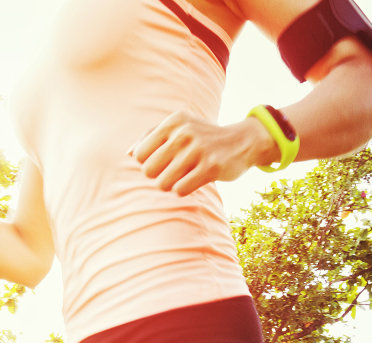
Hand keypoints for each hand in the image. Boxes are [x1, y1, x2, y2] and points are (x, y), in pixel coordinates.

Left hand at [129, 112, 275, 195]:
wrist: (242, 141)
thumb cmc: (202, 137)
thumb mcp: (178, 128)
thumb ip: (150, 137)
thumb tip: (129, 153)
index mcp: (173, 122)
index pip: (139, 154)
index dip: (146, 164)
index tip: (161, 162)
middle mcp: (184, 133)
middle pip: (148, 171)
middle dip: (157, 176)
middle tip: (172, 172)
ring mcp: (198, 150)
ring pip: (163, 183)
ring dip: (170, 185)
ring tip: (182, 177)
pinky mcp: (211, 167)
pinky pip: (180, 190)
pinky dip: (183, 190)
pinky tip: (193, 180)